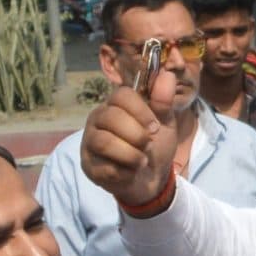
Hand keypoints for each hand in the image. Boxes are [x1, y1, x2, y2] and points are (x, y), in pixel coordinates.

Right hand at [82, 85, 180, 207]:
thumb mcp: (164, 124)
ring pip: (104, 142)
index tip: (154, 127)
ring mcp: (89, 143)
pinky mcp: (88, 167)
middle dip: (137, 135)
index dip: (140, 110)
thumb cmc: (155, 147)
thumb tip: (167, 74)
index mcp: (115, 106)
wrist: (152, 180)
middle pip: (110, 117)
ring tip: (142, 160)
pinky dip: (126, 172)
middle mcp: (97, 121)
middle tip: (148, 146)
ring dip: (131, 154)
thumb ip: (164, 101)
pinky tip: (131, 173)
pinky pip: (104, 167)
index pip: (120, 95)